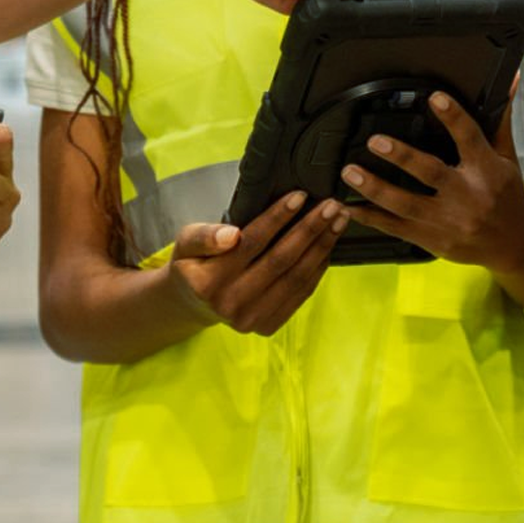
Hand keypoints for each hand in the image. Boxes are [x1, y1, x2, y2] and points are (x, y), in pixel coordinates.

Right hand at [165, 192, 346, 334]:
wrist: (194, 304)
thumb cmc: (194, 265)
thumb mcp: (185, 243)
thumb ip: (204, 235)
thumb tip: (231, 235)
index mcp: (208, 281)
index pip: (251, 242)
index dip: (278, 217)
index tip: (300, 195)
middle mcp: (231, 303)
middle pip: (281, 260)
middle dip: (310, 229)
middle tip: (331, 205)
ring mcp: (251, 319)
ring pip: (296, 277)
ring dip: (321, 246)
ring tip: (338, 221)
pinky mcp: (268, 326)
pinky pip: (300, 294)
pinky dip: (318, 268)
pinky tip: (327, 246)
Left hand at [342, 92, 523, 270]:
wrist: (514, 245)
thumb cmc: (507, 196)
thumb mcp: (507, 157)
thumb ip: (500, 120)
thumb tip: (510, 81)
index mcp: (488, 171)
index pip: (470, 138)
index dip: (453, 117)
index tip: (435, 98)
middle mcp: (468, 197)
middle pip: (432, 174)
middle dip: (402, 156)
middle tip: (375, 141)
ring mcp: (449, 222)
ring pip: (407, 205)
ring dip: (376, 188)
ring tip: (351, 173)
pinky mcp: (434, 240)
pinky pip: (397, 228)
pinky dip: (371, 217)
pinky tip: (350, 206)